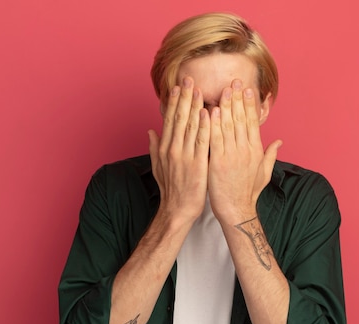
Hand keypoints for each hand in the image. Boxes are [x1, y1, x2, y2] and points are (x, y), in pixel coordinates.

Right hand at [148, 77, 210, 223]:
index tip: (178, 87)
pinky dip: (204, 126)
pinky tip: (208, 112)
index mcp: (164, 148)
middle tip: (189, 79)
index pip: (170, 120)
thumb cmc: (171, 189)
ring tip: (198, 89)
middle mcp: (172, 149)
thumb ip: (154, 147)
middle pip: (179, 118)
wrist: (177, 209)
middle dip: (184, 97)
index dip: (174, 102)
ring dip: (194, 106)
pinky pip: (201, 141)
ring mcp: (184, 156)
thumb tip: (151, 131)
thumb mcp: (158, 167)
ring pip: (189, 126)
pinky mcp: (197, 164)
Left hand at [208, 79, 281, 223]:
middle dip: (237, 99)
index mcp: (256, 150)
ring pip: (229, 126)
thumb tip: (279, 142)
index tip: (245, 89)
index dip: (248, 104)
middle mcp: (246, 150)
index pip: (252, 122)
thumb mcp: (264, 173)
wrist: (237, 210)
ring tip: (223, 90)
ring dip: (225, 106)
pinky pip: (215, 139)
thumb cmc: (248, 193)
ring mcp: (232, 156)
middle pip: (241, 119)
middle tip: (234, 81)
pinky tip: (210, 111)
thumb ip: (271, 154)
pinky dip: (213, 124)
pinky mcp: (219, 163)